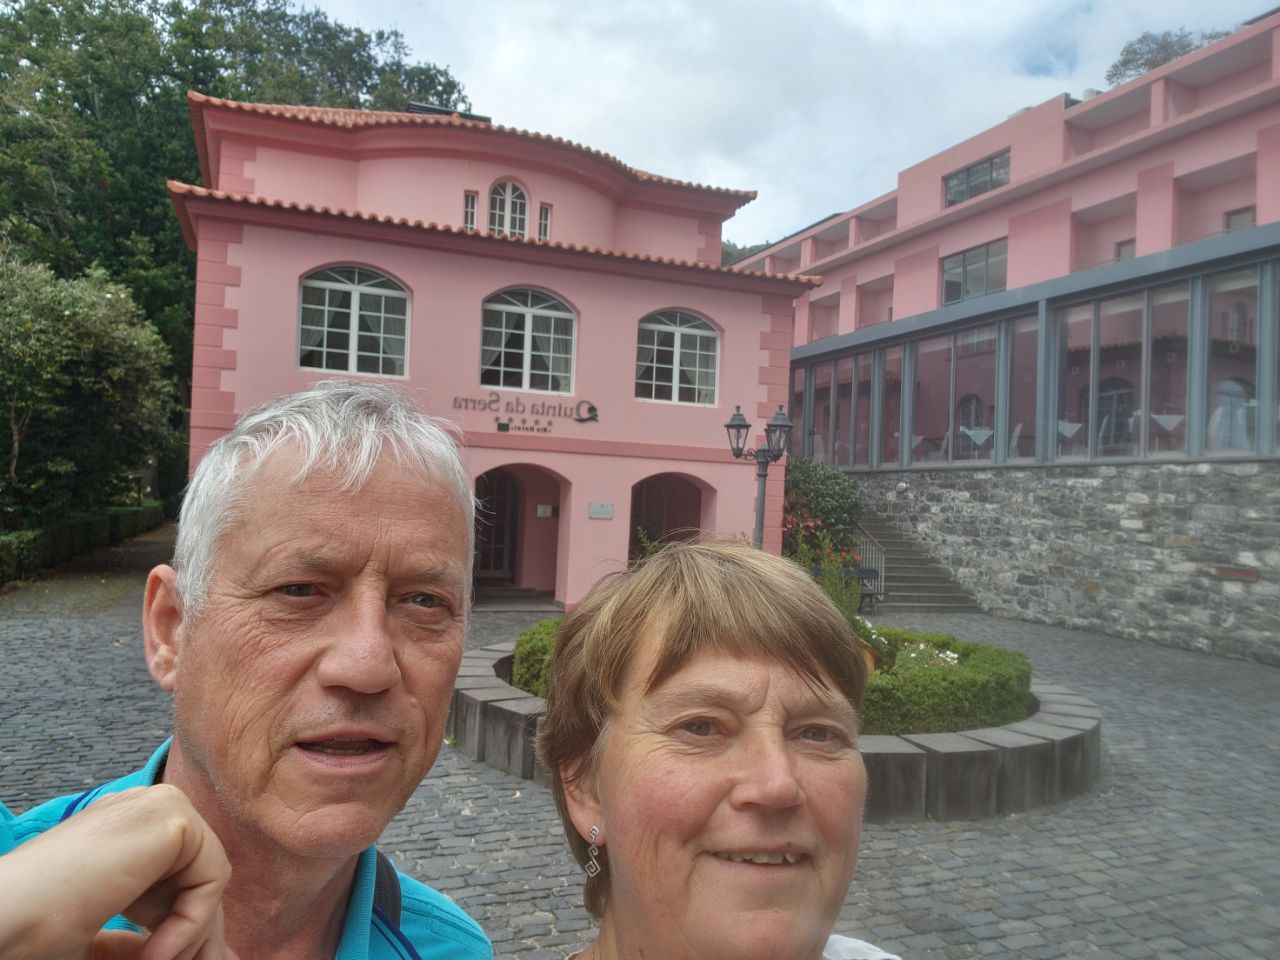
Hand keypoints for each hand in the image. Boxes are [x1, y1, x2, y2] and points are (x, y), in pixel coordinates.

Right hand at [0, 784, 235, 959]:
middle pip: (195, 877)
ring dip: (191, 933)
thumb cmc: (34, 933)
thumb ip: (145, 941)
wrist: (2, 921)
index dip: (183, 930)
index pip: (175, 880)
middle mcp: (139, 812)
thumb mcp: (101, 936)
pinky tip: (156, 955)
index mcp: (118, 835)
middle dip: (199, 933)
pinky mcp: (170, 813)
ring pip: (207, 878)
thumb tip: (219, 956)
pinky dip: (193, 923)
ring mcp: (154, 805)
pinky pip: (211, 876)